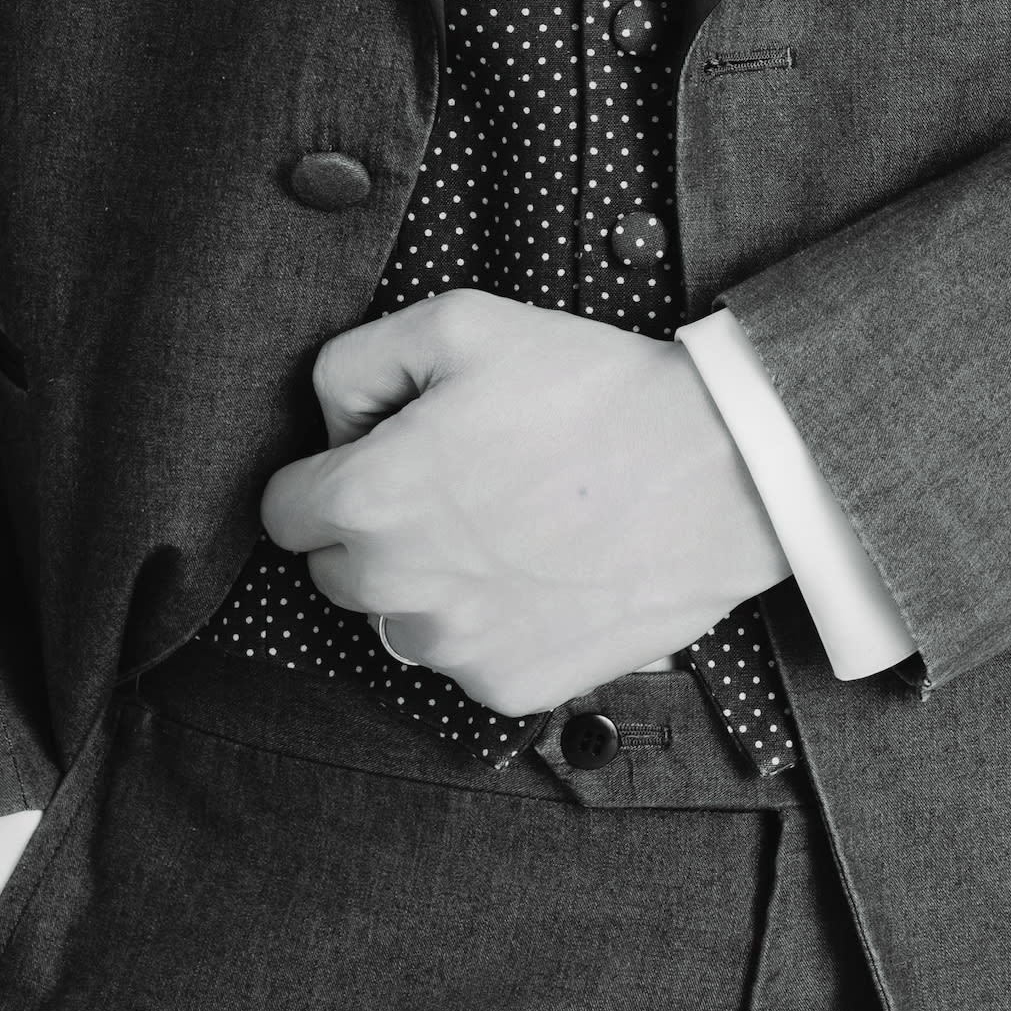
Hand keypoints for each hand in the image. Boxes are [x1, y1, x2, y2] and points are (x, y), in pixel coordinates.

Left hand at [259, 293, 786, 714]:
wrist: (725, 472)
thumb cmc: (597, 391)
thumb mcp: (463, 323)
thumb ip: (354, 362)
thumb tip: (330, 424)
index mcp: (368, 499)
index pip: (285, 509)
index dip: (337, 471)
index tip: (396, 455)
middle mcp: (395, 588)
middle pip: (335, 570)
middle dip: (380, 530)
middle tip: (468, 484)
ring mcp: (454, 647)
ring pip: (400, 620)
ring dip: (434, 582)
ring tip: (516, 527)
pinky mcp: (509, 686)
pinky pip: (467, 659)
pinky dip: (495, 624)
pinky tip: (550, 570)